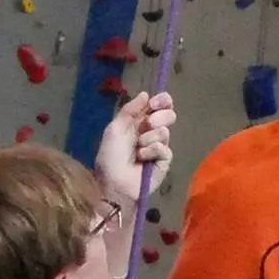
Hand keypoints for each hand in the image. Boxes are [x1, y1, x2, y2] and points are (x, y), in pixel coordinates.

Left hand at [96, 90, 174, 206]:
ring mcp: (159, 147)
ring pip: (165, 131)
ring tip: (137, 150)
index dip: (162, 101)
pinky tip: (142, 160)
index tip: (156, 103)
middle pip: (168, 115)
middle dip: (159, 117)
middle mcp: (151, 133)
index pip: (158, 106)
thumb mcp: (114, 129)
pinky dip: (151, 151)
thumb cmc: (110, 157)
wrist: (114, 184)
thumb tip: (145, 94)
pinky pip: (163, 148)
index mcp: (138, 123)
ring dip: (148, 138)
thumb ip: (129, 109)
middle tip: (148, 125)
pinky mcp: (165, 160)